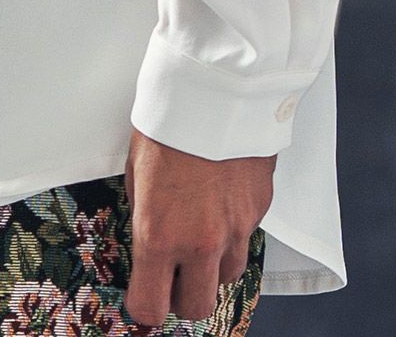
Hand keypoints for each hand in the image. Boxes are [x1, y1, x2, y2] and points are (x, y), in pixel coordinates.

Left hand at [122, 124, 273, 329]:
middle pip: (196, 307)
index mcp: (160, 234)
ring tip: (199, 232)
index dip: (144, 305)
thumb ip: (144, 214)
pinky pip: (246, 238)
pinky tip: (220, 200)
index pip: (151, 306)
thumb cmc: (170, 120)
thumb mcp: (136, 169)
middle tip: (173, 273)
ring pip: (226, 276)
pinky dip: (233, 231)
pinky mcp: (258, 211)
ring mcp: (235, 229)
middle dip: (183, 296)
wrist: (217, 88)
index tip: (142, 293)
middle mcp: (200, 242)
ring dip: (212, 266)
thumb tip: (147, 238)